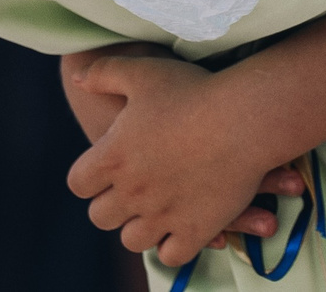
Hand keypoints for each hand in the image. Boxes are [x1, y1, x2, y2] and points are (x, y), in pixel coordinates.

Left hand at [64, 50, 300, 264]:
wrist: (248, 116)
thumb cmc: (197, 91)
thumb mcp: (145, 72)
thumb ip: (105, 73)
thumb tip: (77, 78)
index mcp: (112, 157)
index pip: (79, 184)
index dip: (91, 179)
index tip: (111, 169)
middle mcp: (131, 192)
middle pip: (102, 217)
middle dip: (115, 206)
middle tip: (137, 190)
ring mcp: (162, 215)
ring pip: (134, 240)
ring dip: (142, 228)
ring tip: (159, 211)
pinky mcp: (195, 229)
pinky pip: (172, 255)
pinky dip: (175, 246)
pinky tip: (186, 228)